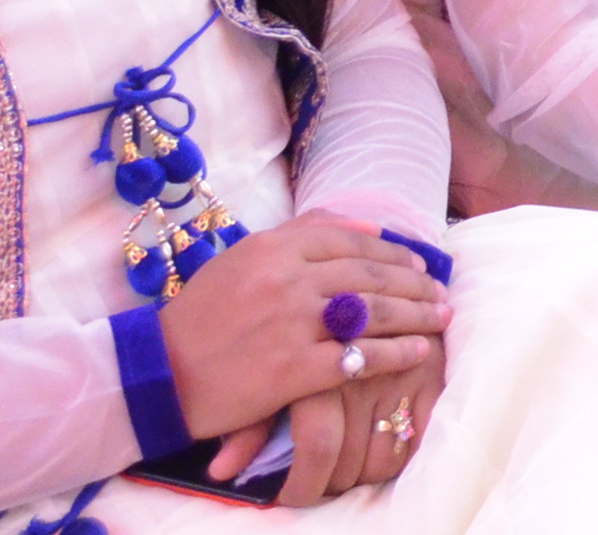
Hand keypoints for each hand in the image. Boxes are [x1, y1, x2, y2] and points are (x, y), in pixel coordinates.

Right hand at [161, 216, 448, 489]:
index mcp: (273, 247)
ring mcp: (293, 324)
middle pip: (370, 275)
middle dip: (415, 283)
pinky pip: (360, 359)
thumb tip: (364, 223)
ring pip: (373, 313)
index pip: (351, 240)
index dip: (393, 251)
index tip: (420, 263)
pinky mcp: (294, 370)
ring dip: (416, 315)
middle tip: (441, 292)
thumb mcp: (240, 259)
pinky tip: (418, 353)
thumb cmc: (198, 318)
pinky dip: (396, 354)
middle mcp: (287, 279)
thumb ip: (298, 235)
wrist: (155, 374)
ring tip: (442, 318)